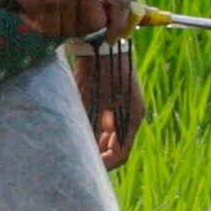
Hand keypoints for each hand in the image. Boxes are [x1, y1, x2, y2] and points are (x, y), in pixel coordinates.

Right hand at [0, 0, 132, 42]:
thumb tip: (107, 19)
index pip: (122, 0)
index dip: (121, 23)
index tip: (113, 36)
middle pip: (95, 23)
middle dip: (80, 28)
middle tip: (61, 20)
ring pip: (70, 29)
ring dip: (53, 24)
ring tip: (39, 4)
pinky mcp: (46, 1)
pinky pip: (50, 29)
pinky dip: (37, 24)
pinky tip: (28, 7)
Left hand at [72, 44, 146, 170]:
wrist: (102, 42)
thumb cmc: (98, 71)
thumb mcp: (89, 102)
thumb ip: (87, 128)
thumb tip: (80, 151)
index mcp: (132, 118)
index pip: (121, 154)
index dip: (105, 165)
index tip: (88, 169)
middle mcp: (131, 115)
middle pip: (117, 146)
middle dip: (99, 155)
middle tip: (80, 161)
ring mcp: (125, 107)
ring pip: (112, 136)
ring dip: (97, 144)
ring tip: (79, 147)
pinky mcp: (117, 100)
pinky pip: (109, 124)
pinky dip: (97, 131)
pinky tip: (82, 131)